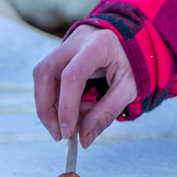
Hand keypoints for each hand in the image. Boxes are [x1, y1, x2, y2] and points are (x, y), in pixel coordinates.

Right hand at [33, 26, 136, 147]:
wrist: (134, 37)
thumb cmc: (133, 62)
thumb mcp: (129, 88)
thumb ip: (107, 112)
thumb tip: (84, 140)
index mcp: (98, 45)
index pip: (72, 75)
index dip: (66, 106)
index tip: (68, 132)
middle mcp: (77, 40)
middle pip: (45, 72)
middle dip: (46, 108)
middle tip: (58, 134)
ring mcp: (66, 44)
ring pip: (43, 76)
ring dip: (49, 105)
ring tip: (71, 124)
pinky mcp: (61, 53)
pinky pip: (49, 78)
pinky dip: (57, 99)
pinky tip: (75, 110)